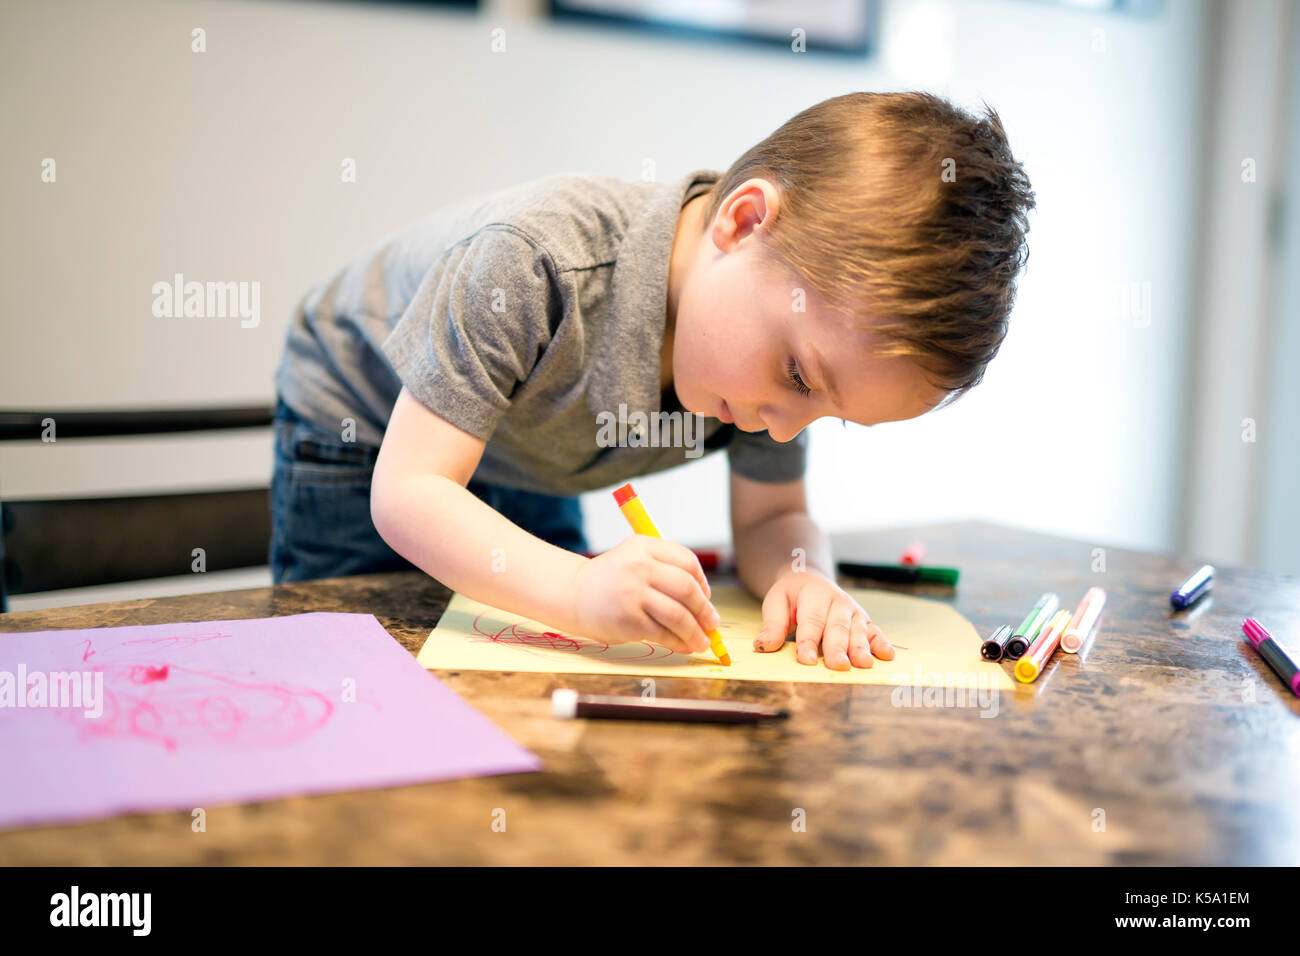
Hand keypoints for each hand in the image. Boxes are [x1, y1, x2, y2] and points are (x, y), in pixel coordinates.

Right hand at [571, 535, 719, 654]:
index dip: (702, 582)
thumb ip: (666, 571)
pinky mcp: (629, 619)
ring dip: (696, 632)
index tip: (706, 597)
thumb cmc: (610, 580)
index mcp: (643, 546)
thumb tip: (705, 602)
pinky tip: (683, 645)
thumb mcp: (634, 559)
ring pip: (679, 615)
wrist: (572, 594)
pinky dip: (679, 642)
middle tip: (712, 622)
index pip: (687, 561)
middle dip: (705, 610)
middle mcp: (639, 566)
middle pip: (687, 588)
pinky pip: (663, 633)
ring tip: (702, 641)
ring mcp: (633, 593)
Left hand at [753, 570, 894, 669]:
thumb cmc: (790, 596)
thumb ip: (772, 625)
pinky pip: (874, 632)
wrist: (809, 579)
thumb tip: (763, 646)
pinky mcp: (863, 621)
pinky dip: (882, 643)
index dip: (808, 641)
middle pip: (837, 628)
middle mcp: (837, 601)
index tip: (806, 660)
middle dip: (838, 648)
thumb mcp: (775, 603)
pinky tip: (887, 655)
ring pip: (857, 631)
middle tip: (838, 666)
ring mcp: (853, 611)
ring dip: (861, 648)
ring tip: (863, 665)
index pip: (811, 621)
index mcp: (814, 594)